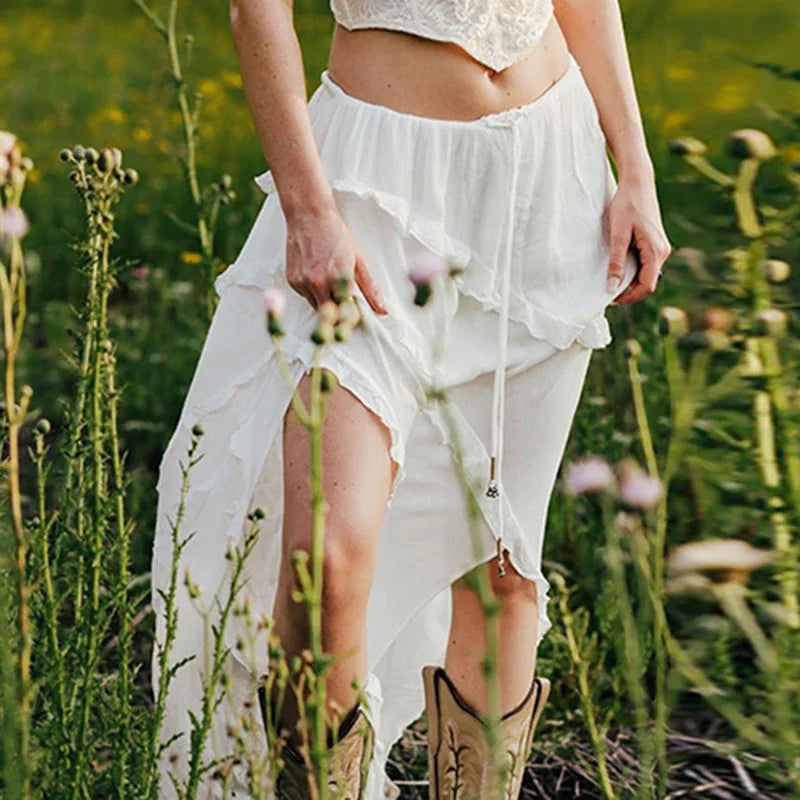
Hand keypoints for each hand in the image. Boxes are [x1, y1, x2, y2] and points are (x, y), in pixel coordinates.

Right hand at [284, 204, 388, 314]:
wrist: (309, 216)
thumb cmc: (336, 235)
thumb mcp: (359, 261)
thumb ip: (371, 289)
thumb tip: (383, 311)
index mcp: (339, 280)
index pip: (346, 313)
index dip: (350, 314)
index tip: (354, 312)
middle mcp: (318, 284)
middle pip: (330, 314)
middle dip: (338, 309)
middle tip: (343, 294)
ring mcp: (303, 283)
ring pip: (316, 306)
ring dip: (324, 300)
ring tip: (329, 279)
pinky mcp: (292, 281)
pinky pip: (304, 296)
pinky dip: (312, 291)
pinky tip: (316, 274)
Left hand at [605, 174, 671, 305]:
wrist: (637, 182)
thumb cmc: (626, 204)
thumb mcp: (617, 234)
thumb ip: (616, 262)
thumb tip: (612, 287)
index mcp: (656, 251)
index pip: (647, 286)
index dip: (629, 296)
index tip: (611, 298)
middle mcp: (662, 251)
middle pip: (647, 282)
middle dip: (628, 289)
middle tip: (606, 290)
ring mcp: (660, 247)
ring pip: (646, 273)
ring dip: (629, 279)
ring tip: (609, 277)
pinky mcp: (655, 242)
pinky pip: (645, 263)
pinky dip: (632, 268)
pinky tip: (617, 265)